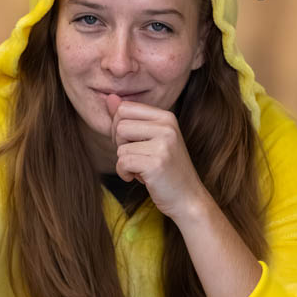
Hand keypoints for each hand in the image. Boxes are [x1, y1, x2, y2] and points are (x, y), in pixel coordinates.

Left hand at [106, 94, 208, 219]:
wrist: (187, 198)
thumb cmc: (165, 169)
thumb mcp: (149, 140)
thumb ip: (129, 118)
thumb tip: (109, 97)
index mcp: (166, 117)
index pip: (124, 108)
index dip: (118, 127)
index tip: (131, 143)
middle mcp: (167, 126)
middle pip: (119, 126)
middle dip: (120, 145)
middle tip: (137, 157)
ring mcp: (164, 144)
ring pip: (120, 147)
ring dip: (124, 162)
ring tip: (142, 168)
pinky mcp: (157, 163)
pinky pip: (122, 163)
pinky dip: (124, 174)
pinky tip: (139, 178)